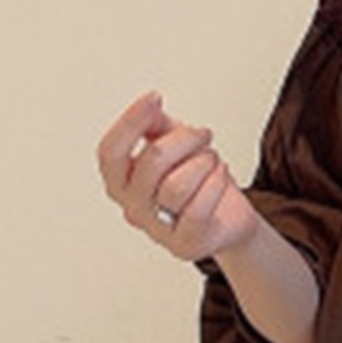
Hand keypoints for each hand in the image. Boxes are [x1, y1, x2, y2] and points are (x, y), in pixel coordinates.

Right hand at [96, 91, 258, 261]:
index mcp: (120, 181)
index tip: (154, 97)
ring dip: (203, 163)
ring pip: (176, 186)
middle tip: (204, 134)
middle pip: (152, 162)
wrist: (231, 221)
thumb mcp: (176, 147)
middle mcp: (132, 208)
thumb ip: (157, 126)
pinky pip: (198, 210)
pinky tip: (222, 176)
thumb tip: (150, 105)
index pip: (110, 152)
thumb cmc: (199, 181)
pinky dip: (215, 185)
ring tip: (214, 160)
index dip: (129, 122)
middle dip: (184, 139)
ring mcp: (157, 230)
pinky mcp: (185, 245)